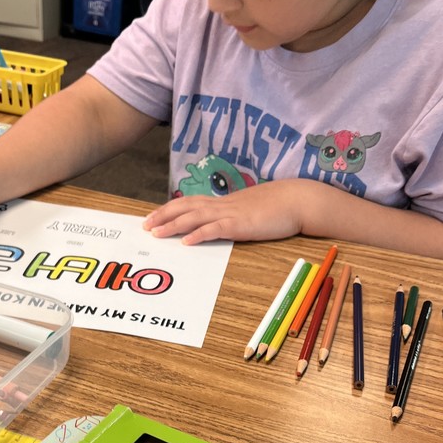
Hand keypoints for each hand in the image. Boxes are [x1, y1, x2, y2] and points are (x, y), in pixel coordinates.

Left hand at [143, 180, 303, 244]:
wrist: (298, 200)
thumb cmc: (277, 206)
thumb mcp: (249, 210)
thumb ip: (233, 215)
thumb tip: (221, 223)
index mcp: (223, 202)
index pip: (190, 202)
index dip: (170, 208)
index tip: (153, 216)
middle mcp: (222, 205)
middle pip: (185, 207)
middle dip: (163, 215)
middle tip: (145, 225)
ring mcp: (231, 214)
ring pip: (195, 217)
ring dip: (173, 225)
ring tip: (156, 233)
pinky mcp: (241, 225)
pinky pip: (216, 229)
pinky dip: (199, 235)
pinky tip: (186, 242)